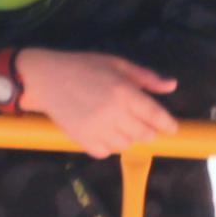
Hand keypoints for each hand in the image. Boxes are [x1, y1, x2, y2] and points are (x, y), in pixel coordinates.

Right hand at [16, 49, 178, 157]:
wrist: (43, 78)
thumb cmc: (82, 67)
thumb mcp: (116, 64)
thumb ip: (146, 77)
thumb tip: (172, 86)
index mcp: (125, 92)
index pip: (156, 116)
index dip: (168, 124)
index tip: (171, 128)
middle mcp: (113, 113)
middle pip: (144, 134)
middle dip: (148, 131)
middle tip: (142, 125)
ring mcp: (96, 128)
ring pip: (125, 145)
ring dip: (128, 139)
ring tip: (121, 129)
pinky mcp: (81, 138)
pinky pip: (104, 152)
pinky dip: (108, 147)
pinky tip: (104, 135)